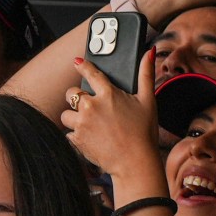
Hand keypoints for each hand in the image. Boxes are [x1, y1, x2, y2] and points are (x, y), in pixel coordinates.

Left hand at [60, 50, 161, 180]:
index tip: (77, 62)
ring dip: (74, 117)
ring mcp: (82, 123)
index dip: (82, 65)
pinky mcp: (77, 139)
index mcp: (108, 94)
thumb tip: (149, 52)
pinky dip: (76, 135)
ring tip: (88, 124)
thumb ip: (146, 74)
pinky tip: (90, 137)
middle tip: (89, 106)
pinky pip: (68, 133)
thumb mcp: (148, 101)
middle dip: (77, 98)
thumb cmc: (144, 133)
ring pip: (66, 114)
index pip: (90, 73)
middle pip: (71, 93)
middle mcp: (91, 106)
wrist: (135, 163)